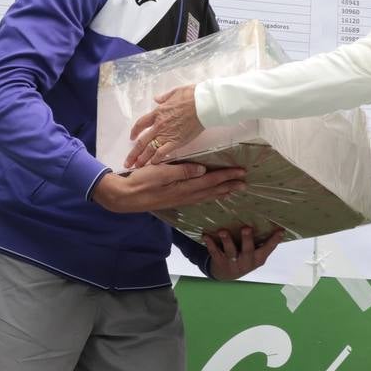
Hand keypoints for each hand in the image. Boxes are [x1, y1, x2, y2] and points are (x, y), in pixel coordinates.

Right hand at [92, 162, 244, 213]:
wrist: (125, 196)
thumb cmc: (141, 180)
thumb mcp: (161, 172)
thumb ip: (182, 171)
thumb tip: (203, 170)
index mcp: (184, 187)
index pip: (210, 180)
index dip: (227, 176)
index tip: (241, 173)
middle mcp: (185, 195)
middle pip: (212, 190)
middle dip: (229, 186)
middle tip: (245, 184)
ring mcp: (179, 200)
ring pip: (205, 196)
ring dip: (220, 192)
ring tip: (233, 190)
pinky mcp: (174, 200)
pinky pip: (197, 198)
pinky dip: (208, 196)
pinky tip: (209, 195)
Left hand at [126, 85, 203, 168]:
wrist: (203, 104)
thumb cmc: (191, 96)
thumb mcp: (174, 92)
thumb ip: (164, 97)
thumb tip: (157, 99)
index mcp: (157, 113)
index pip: (140, 124)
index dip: (134, 131)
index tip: (132, 138)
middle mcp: (159, 125)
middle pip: (142, 141)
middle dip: (134, 153)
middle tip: (128, 161)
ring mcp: (166, 134)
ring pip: (149, 149)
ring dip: (142, 159)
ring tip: (137, 166)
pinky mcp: (176, 141)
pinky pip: (162, 153)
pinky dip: (156, 159)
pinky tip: (153, 164)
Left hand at [205, 227, 282, 279]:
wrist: (226, 275)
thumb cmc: (244, 258)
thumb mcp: (255, 254)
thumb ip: (262, 242)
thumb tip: (276, 225)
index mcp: (257, 259)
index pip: (268, 249)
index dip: (274, 241)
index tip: (280, 230)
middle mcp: (246, 262)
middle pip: (248, 251)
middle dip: (247, 240)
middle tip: (246, 228)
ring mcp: (232, 263)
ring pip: (230, 252)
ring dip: (227, 241)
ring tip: (223, 231)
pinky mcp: (219, 262)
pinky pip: (214, 252)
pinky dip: (210, 244)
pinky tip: (206, 236)